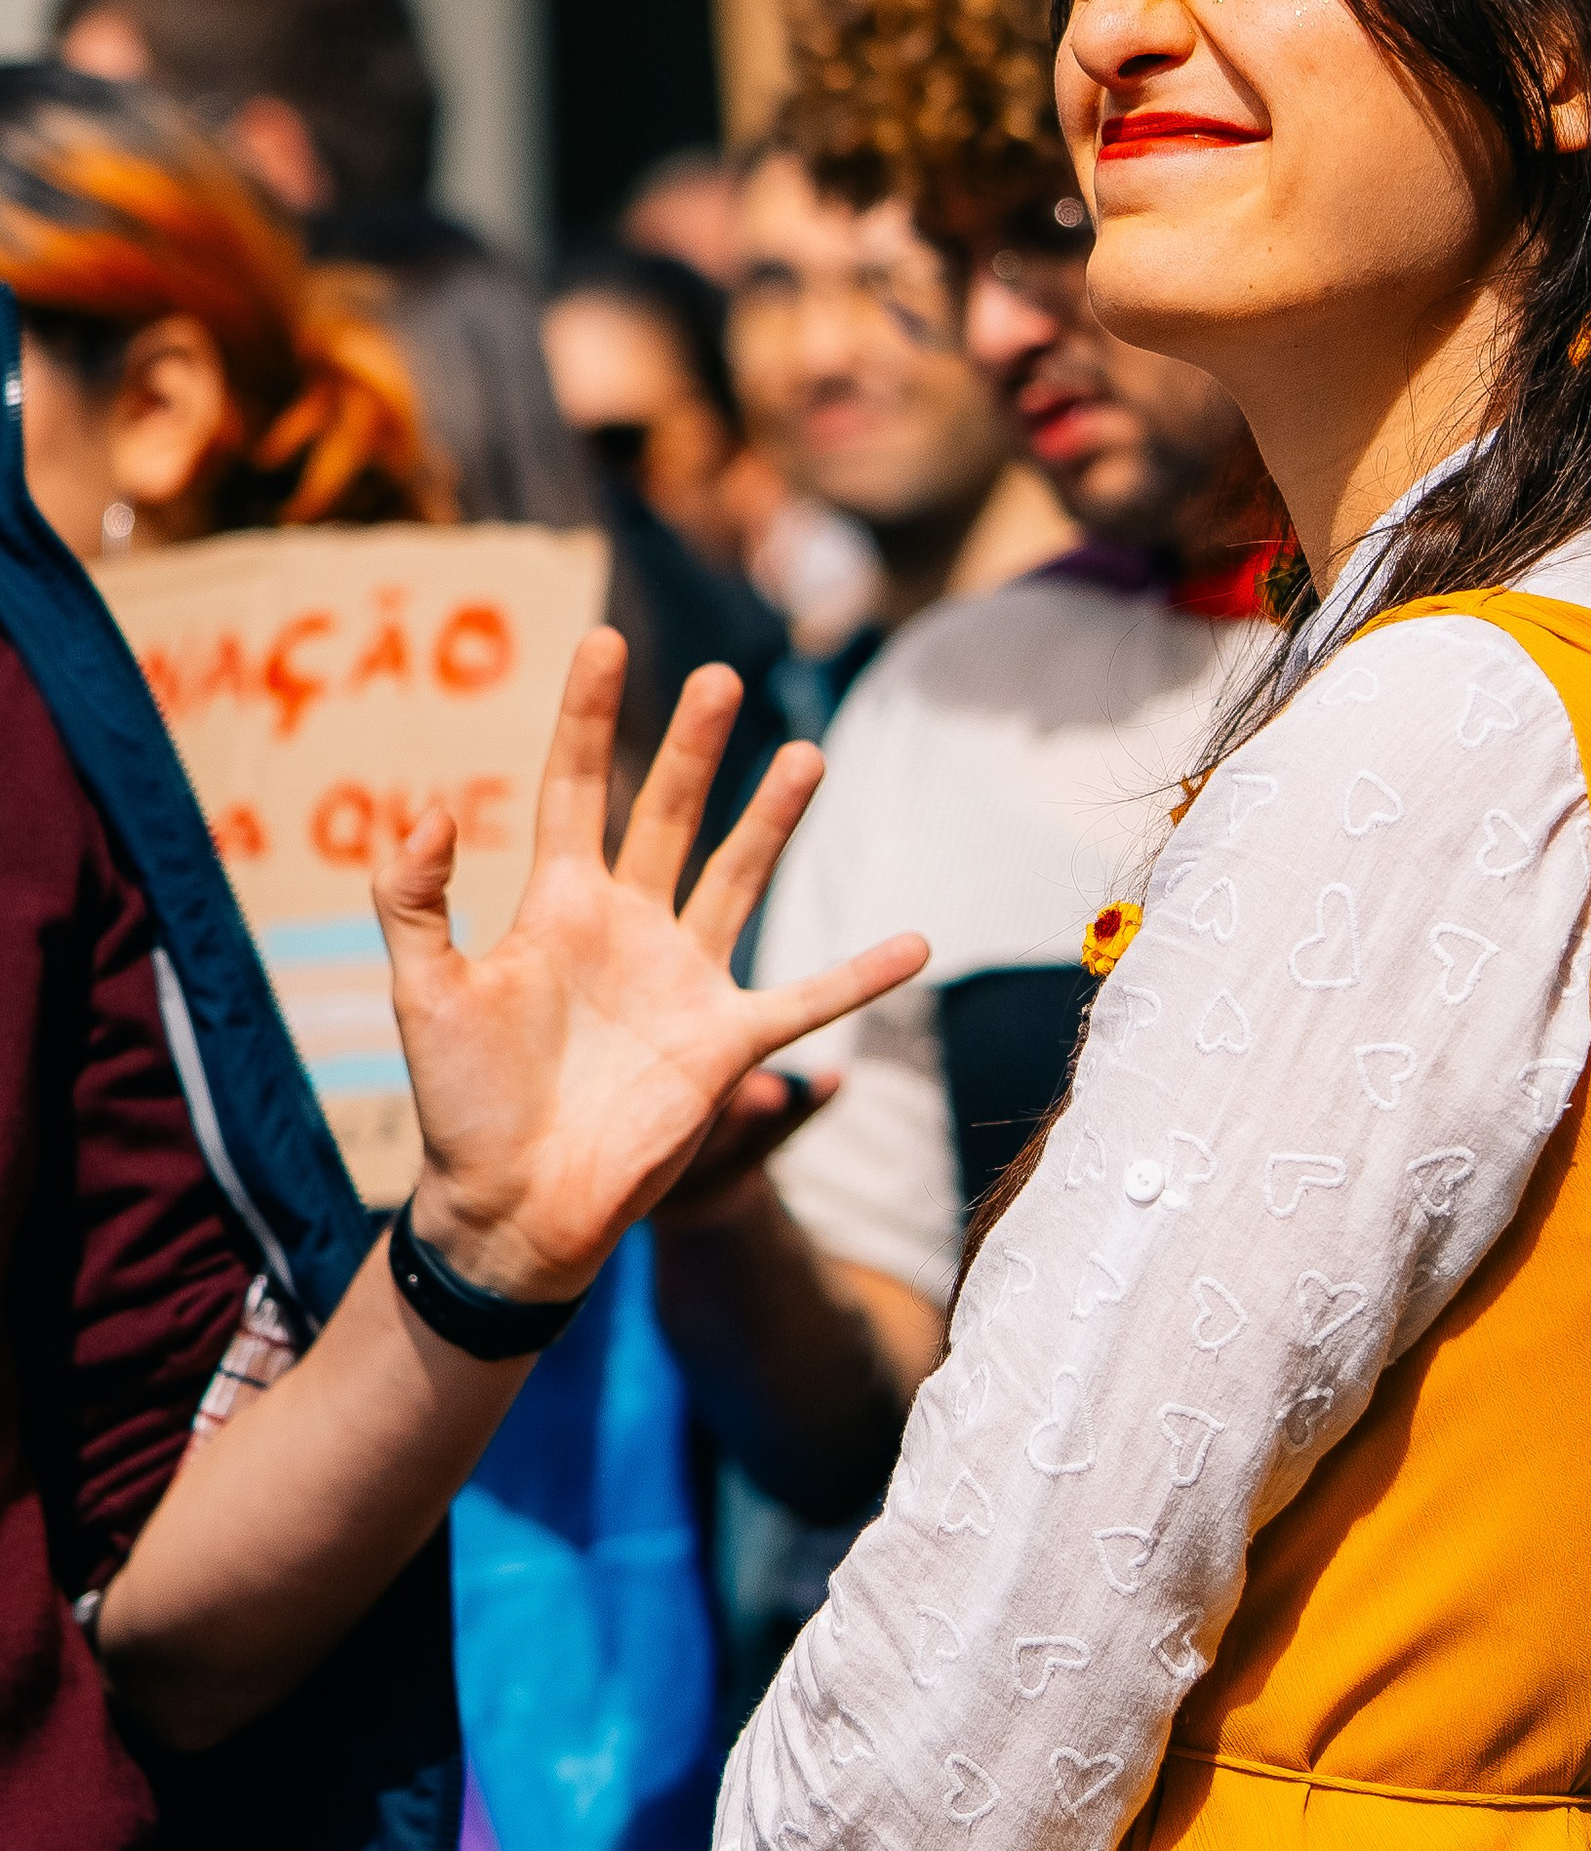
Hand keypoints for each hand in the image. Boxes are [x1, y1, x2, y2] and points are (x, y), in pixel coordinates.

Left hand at [377, 631, 924, 1304]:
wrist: (512, 1210)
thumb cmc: (461, 1105)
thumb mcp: (423, 995)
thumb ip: (414, 901)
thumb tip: (428, 810)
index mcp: (557, 907)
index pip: (577, 789)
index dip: (589, 716)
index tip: (605, 640)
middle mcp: (629, 927)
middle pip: (668, 814)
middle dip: (695, 746)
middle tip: (721, 677)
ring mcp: (684, 981)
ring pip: (739, 878)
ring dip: (772, 819)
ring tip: (805, 755)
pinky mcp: (725, 1044)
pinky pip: (806, 1000)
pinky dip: (860, 975)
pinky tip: (915, 943)